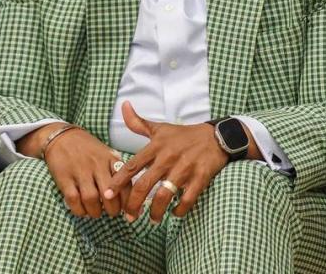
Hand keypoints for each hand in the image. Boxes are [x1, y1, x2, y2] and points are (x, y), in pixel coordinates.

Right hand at [19, 123, 129, 218]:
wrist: (62, 137)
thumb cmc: (88, 149)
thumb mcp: (107, 153)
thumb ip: (117, 169)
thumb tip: (129, 192)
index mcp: (110, 159)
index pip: (125, 181)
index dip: (129, 199)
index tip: (130, 210)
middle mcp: (97, 165)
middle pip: (109, 192)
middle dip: (113, 208)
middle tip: (113, 213)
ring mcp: (80, 171)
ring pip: (91, 198)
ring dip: (96, 211)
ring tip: (97, 213)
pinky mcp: (64, 178)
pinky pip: (73, 198)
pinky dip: (79, 209)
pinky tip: (82, 211)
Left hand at [104, 101, 229, 222]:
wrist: (217, 136)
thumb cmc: (185, 134)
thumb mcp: (161, 128)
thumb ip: (139, 123)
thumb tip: (123, 105)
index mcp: (157, 146)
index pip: (132, 166)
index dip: (117, 182)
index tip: (107, 195)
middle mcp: (168, 157)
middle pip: (143, 185)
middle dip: (133, 205)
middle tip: (129, 217)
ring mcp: (185, 168)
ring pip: (163, 196)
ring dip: (155, 212)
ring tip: (152, 219)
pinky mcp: (200, 177)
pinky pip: (187, 199)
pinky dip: (179, 210)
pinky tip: (174, 213)